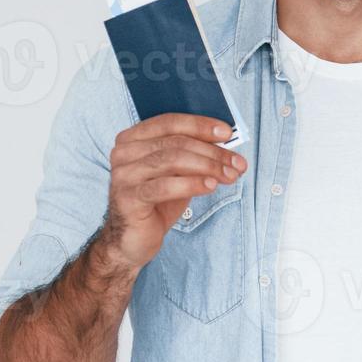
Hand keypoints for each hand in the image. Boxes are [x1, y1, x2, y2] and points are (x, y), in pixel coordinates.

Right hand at [96, 114, 246, 271]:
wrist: (133, 239)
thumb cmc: (157, 202)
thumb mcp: (176, 173)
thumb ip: (191, 154)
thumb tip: (226, 142)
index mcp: (132, 138)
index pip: (169, 122)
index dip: (200, 125)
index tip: (228, 132)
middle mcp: (124, 152)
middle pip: (175, 143)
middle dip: (212, 152)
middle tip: (237, 163)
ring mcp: (123, 175)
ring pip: (172, 160)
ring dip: (207, 167)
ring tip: (230, 176)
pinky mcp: (127, 198)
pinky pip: (165, 186)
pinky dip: (192, 184)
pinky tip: (210, 186)